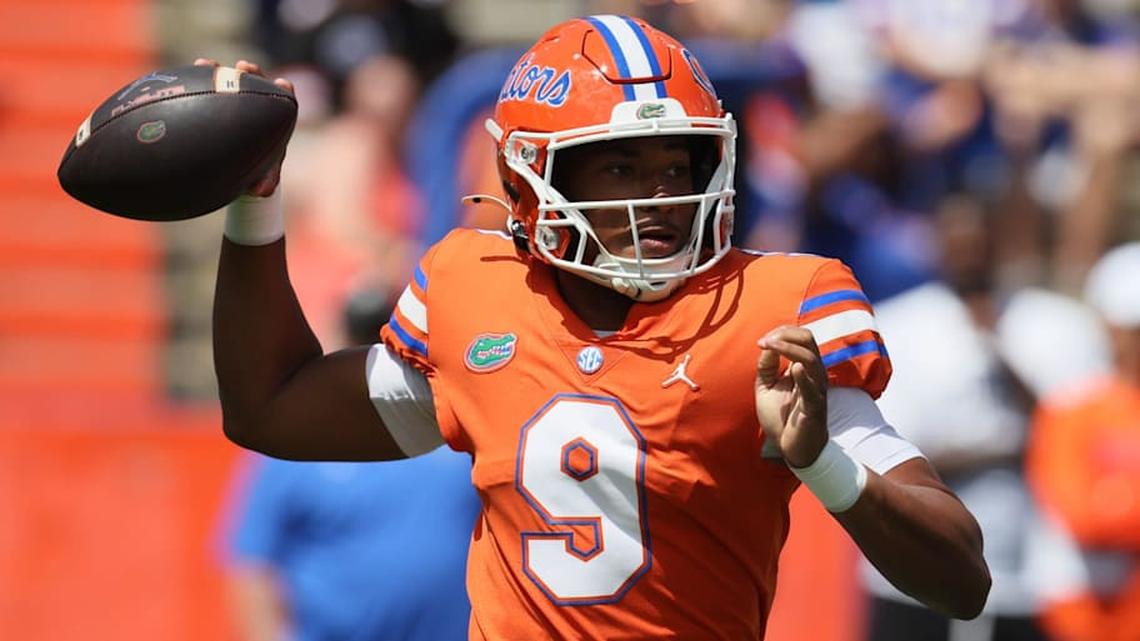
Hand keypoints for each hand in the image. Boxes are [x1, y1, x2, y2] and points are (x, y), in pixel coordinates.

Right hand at [193, 58, 294, 196]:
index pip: (284, 100)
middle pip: (258, 83)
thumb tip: (262, 191)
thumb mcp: (259, 178)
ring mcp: (234, 103)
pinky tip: (185, 75)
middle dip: (252, 73)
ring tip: (207, 65)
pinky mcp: (214, 105)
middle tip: (243, 67)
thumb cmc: (253, 173)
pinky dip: (198, 81)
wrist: (233, 173)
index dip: (284, 91)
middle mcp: (256, 108)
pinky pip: (206, 90)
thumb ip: (265, 181)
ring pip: (230, 82)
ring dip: (220, 72)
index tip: (281, 83)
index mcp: (274, 121)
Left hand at [755, 326, 828, 467]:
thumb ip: (766, 366)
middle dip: (785, 334)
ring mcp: (816, 389)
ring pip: (811, 359)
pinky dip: (804, 377)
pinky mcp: (814, 407)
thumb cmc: (783, 417)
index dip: (781, 332)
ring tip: (769, 346)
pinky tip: (793, 369)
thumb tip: (766, 345)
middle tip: (764, 342)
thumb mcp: (767, 386)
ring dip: (788, 348)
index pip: (801, 337)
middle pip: (808, 339)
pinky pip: (813, 388)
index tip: (761, 341)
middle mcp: (814, 373)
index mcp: (804, 367)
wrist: (792, 447)